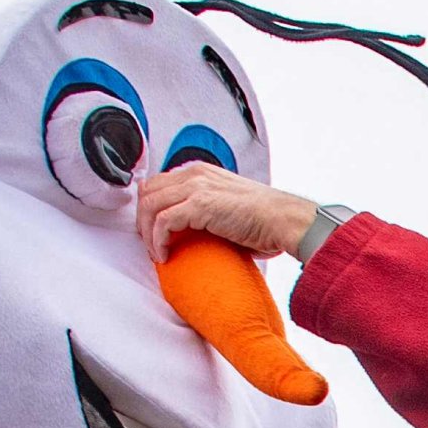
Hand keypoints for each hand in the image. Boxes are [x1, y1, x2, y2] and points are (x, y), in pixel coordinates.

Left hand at [137, 166, 320, 265]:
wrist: (284, 220)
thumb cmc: (264, 220)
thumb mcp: (227, 206)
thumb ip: (206, 210)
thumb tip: (193, 230)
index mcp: (200, 171)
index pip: (159, 183)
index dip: (150, 208)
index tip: (152, 231)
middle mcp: (195, 173)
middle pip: (148, 191)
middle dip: (143, 220)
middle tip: (149, 244)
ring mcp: (196, 186)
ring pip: (150, 206)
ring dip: (147, 233)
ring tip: (155, 253)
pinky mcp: (199, 204)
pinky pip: (162, 221)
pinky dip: (158, 241)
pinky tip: (164, 255)